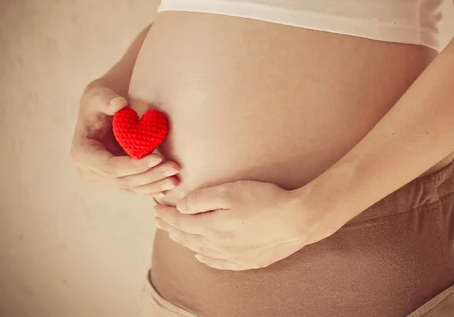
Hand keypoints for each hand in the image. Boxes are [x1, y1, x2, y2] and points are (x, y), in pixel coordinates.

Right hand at [70, 79, 179, 194]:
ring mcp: (103, 179)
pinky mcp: (117, 180)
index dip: (134, 165)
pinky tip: (170, 185)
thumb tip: (118, 104)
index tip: (158, 157)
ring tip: (176, 178)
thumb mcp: (100, 96)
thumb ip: (106, 100)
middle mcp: (90, 171)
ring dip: (155, 184)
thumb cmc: (101, 101)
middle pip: (123, 180)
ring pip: (132, 187)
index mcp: (82, 153)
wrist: (102, 111)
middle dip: (150, 176)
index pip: (110, 167)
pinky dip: (153, 187)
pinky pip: (136, 187)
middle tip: (174, 167)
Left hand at [153, 180, 312, 270]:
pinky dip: (205, 258)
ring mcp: (233, 256)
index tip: (155, 209)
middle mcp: (218, 245)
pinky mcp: (248, 261)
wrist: (297, 220)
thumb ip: (202, 198)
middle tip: (159, 220)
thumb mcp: (231, 191)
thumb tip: (182, 207)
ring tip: (174, 234)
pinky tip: (201, 255)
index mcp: (212, 227)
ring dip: (184, 241)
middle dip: (170, 227)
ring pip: (200, 250)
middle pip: (187, 237)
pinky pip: (218, 263)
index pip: (180, 222)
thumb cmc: (265, 200)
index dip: (166, 215)